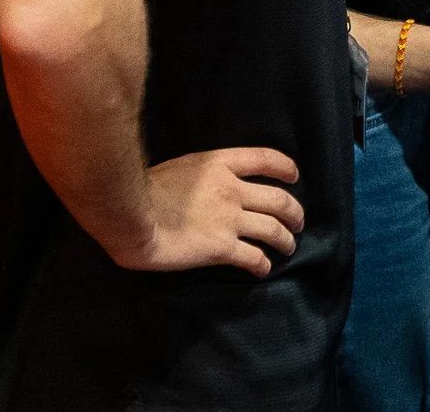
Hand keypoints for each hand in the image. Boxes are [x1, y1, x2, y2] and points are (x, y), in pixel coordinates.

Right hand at [114, 147, 303, 277]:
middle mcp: (232, 189)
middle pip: (279, 199)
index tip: (294, 177)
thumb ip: (203, 174)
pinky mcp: (221, 248)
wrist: (131, 215)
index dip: (285, 168)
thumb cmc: (144, 190)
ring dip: (286, 240)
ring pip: (273, 229)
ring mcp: (229, 219)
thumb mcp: (181, 166)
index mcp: (220, 164)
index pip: (265, 159)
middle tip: (298, 222)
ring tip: (289, 247)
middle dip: (295, 212)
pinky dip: (263, 264)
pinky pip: (253, 257)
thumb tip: (210, 183)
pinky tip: (262, 269)